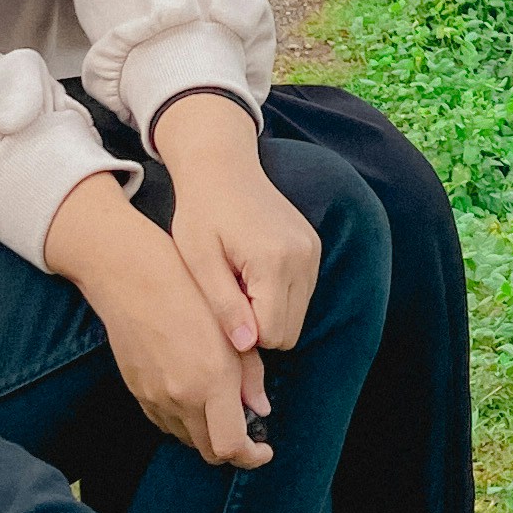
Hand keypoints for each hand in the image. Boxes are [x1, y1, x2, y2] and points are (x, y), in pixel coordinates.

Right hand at [43, 173, 272, 466]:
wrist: (131, 277)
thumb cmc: (189, 292)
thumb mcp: (232, 331)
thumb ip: (249, 377)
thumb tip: (260, 408)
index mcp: (211, 382)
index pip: (231, 447)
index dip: (251, 456)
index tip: (264, 449)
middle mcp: (181, 398)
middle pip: (209, 451)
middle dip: (232, 448)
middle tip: (248, 431)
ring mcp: (155, 397)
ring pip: (186, 438)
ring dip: (207, 433)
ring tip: (220, 408)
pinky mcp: (138, 391)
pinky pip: (165, 422)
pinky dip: (183, 421)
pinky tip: (193, 397)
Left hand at [154, 90, 321, 354]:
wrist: (221, 166)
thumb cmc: (200, 213)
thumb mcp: (199, 261)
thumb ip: (224, 306)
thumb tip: (247, 346)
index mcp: (273, 261)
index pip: (272, 335)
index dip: (242, 333)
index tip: (220, 306)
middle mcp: (302, 257)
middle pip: (289, 332)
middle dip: (258, 326)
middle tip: (227, 295)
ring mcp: (312, 251)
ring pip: (297, 316)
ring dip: (268, 311)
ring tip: (238, 282)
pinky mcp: (313, 247)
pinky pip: (302, 295)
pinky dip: (279, 296)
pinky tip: (252, 273)